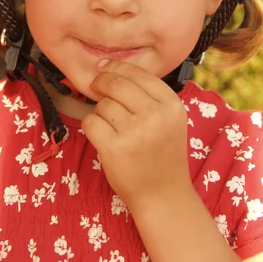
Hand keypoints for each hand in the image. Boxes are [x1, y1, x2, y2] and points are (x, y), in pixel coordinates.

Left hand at [81, 59, 190, 212]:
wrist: (164, 195)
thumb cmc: (161, 152)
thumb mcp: (168, 119)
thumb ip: (148, 94)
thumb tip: (107, 66)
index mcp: (171, 104)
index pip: (138, 74)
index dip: (116, 67)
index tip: (103, 66)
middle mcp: (155, 115)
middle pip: (116, 84)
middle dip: (100, 82)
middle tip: (94, 85)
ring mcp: (135, 132)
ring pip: (102, 104)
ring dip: (100, 110)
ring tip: (111, 125)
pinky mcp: (114, 149)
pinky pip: (90, 122)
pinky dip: (91, 126)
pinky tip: (102, 135)